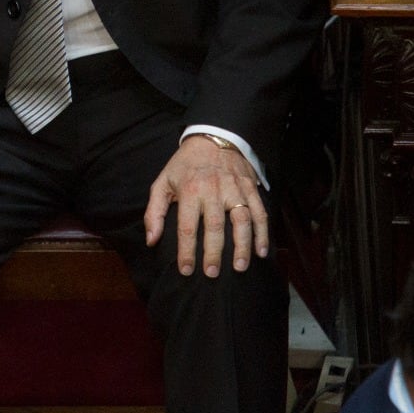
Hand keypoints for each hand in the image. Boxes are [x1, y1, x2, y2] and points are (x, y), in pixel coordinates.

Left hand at [144, 135, 266, 276]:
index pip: (187, 227)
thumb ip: (155, 212)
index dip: (186, 251)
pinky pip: (259, 212)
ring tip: (239, 267)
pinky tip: (260, 251)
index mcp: (189, 190)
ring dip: (242, 246)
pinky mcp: (250, 188)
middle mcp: (213, 190)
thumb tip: (151, 240)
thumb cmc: (184, 166)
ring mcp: (234, 189)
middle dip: (214, 253)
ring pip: (242, 220)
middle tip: (212, 274)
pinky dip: (262, 233)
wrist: (212, 138)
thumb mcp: (163, 182)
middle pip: (215, 227)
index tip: (186, 270)